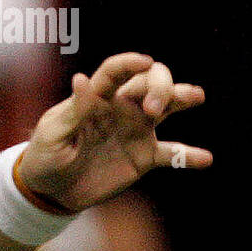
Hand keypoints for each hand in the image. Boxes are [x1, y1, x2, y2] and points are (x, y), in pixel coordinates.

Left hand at [17, 53, 211, 213]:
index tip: (145, 61)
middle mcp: (120, 107)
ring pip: (166, 107)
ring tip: (196, 95)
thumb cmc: (46, 153)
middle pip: (148, 81)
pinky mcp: (144, 157)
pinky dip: (188, 155)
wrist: (51, 188)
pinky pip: (171, 154)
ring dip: (181, 97)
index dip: (130, 62)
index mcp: (96, 97)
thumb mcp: (54, 132)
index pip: (115, 72)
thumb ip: (74, 110)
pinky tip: (205, 158)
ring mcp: (135, 130)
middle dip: (159, 85)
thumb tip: (81, 79)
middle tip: (154, 107)